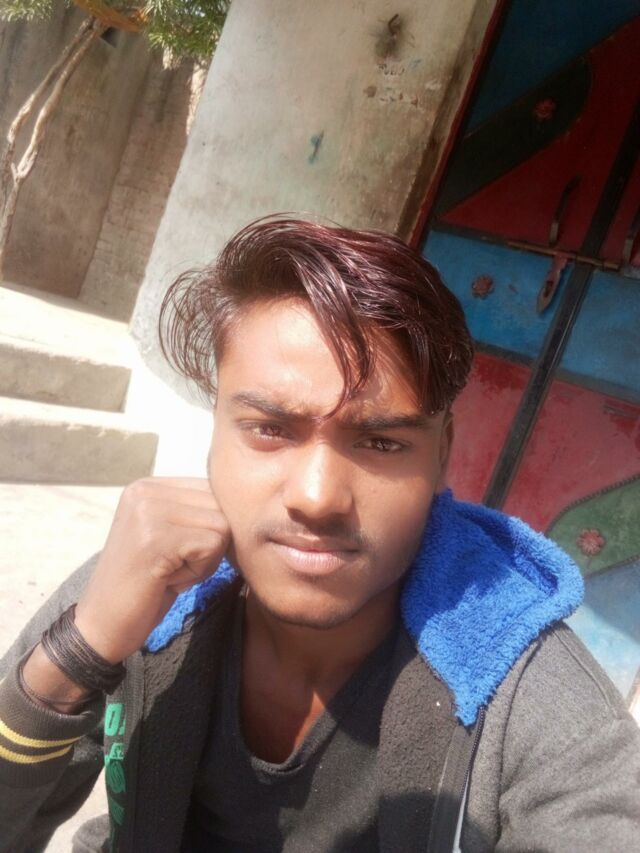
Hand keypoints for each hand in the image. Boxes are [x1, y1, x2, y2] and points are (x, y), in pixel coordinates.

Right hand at [73, 477, 230, 663]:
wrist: (102, 627)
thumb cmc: (146, 586)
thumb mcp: (169, 536)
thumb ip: (196, 512)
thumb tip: (247, 501)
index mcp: (148, 486)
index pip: (213, 490)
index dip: (211, 529)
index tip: (176, 553)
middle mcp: (145, 490)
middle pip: (221, 506)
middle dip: (210, 544)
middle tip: (172, 567)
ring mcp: (148, 511)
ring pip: (222, 526)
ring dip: (205, 560)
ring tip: (169, 573)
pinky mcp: (155, 537)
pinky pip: (212, 545)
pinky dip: (199, 571)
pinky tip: (167, 581)